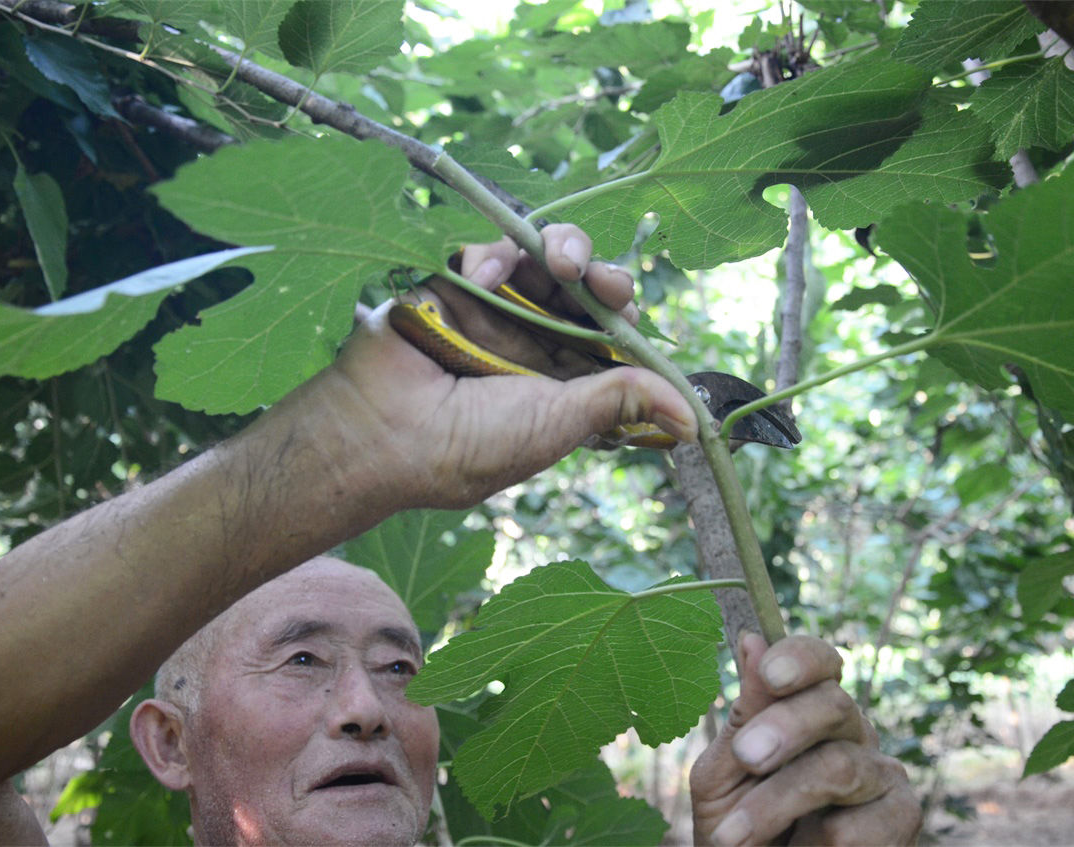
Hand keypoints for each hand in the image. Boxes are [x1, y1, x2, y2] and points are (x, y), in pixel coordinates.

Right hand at [293, 224, 695, 513]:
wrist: (382, 434)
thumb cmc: (471, 444)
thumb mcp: (558, 424)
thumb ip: (619, 402)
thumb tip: (692, 422)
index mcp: (561, 378)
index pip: (610, 334)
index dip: (627, 317)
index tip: (631, 312)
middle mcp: (532, 340)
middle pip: (583, 287)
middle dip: (603, 274)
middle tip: (602, 280)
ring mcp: (494, 310)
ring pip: (543, 258)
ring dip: (562, 247)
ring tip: (562, 260)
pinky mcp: (454, 284)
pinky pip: (487, 253)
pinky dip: (490, 258)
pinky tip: (483, 281)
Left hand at [690, 634, 921, 845]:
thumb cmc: (736, 828)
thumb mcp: (725, 773)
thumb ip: (743, 717)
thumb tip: (752, 640)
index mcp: (810, 710)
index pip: (820, 662)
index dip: (801, 659)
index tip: (770, 673)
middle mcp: (852, 733)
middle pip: (834, 705)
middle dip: (784, 728)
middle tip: (745, 757)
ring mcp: (882, 775)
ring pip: (839, 767)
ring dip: (775, 805)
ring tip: (733, 838)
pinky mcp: (901, 820)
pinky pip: (855, 826)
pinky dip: (811, 845)